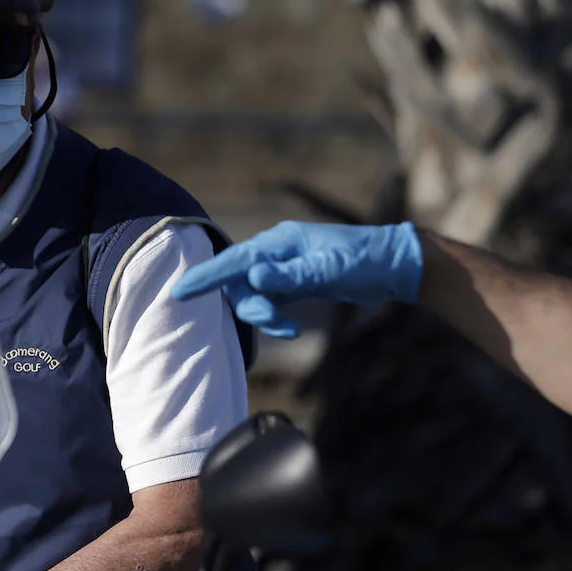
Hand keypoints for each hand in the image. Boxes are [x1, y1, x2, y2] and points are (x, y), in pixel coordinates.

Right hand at [171, 222, 423, 337]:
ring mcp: (285, 268)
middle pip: (241, 282)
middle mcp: (277, 253)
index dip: (206, 276)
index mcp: (281, 242)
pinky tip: (291, 329)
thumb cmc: (363, 260)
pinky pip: (271, 302)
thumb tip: (253, 277)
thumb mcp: (329, 268)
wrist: (392, 266)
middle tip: (273, 322)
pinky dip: (275, 318)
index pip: (235, 259)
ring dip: (265, 315)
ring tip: (289, 328)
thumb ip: (290, 275)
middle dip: (250, 306)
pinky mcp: (295, 283)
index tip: (179, 292)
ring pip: (255, 295)